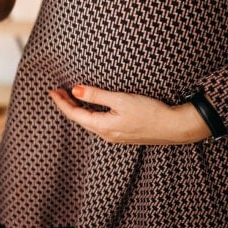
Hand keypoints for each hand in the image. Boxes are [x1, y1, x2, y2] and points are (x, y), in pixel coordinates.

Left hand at [48, 86, 211, 144]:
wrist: (176, 127)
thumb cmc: (150, 112)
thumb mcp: (121, 99)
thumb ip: (96, 95)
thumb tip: (75, 91)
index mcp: (103, 126)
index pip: (74, 114)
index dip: (61, 103)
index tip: (51, 91)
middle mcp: (106, 134)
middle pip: (79, 119)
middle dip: (66, 105)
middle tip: (57, 91)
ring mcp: (115, 136)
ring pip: (88, 122)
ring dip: (77, 109)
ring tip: (69, 97)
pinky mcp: (123, 134)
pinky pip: (98, 124)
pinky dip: (89, 114)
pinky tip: (89, 107)